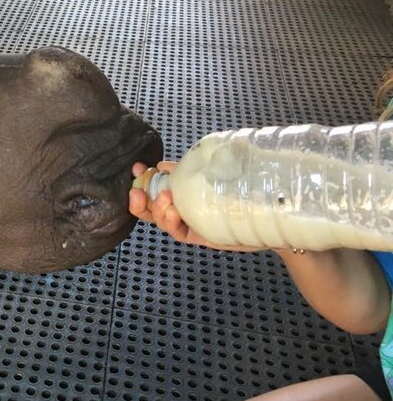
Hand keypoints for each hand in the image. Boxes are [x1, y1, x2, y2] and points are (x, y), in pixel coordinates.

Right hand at [128, 161, 261, 252]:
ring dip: (156, 209)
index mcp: (181, 192)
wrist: (264, 215)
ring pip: (161, 220)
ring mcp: (189, 222)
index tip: (137, 169)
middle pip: (150, 207)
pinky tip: (172, 214)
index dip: (142, 180)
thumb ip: (188, 168)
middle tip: (137, 192)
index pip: (154, 187)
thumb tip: (163, 164)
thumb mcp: (211, 174)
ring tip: (163, 198)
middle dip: (139, 200)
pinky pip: (178, 232)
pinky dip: (171, 223)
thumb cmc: (237, 193)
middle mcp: (181, 208)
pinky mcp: (199, 236)